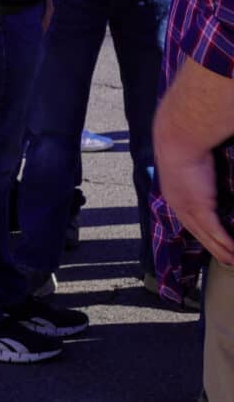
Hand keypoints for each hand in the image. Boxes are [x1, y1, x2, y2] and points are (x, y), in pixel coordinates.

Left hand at [161, 142, 233, 265]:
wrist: (179, 140)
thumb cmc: (184, 146)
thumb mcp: (187, 165)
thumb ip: (196, 176)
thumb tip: (206, 179)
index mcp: (174, 196)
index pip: (188, 220)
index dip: (200, 234)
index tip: (211, 243)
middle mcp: (178, 206)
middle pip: (197, 233)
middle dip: (212, 248)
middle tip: (225, 259)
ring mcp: (188, 207)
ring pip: (206, 235)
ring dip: (221, 249)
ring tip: (232, 260)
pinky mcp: (199, 206)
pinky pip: (214, 229)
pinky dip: (224, 241)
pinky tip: (233, 250)